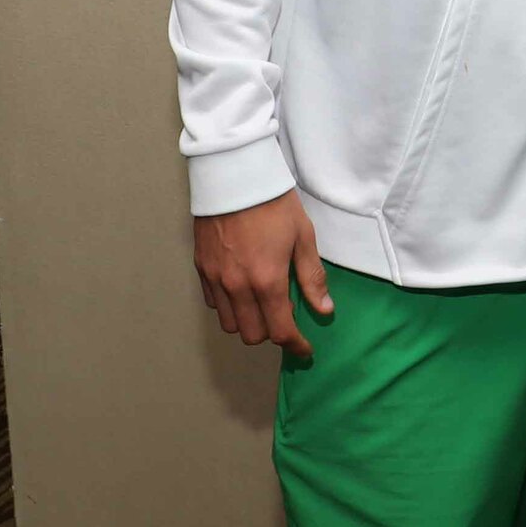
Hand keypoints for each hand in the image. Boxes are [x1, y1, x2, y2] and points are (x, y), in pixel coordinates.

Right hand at [193, 189, 332, 359]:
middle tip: (286, 315)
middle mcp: (237, 286)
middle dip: (272, 333)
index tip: (304, 349)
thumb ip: (312, 278)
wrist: (236, 178)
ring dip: (249, 322)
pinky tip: (243, 290)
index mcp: (266, 281)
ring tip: (264, 302)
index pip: (280, 330)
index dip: (295, 345)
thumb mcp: (304, 238)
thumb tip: (324, 310)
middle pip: (252, 335)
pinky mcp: (201, 269)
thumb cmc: (275, 205)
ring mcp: (216, 279)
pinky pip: (213, 303)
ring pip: (230, 324)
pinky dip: (229, 306)